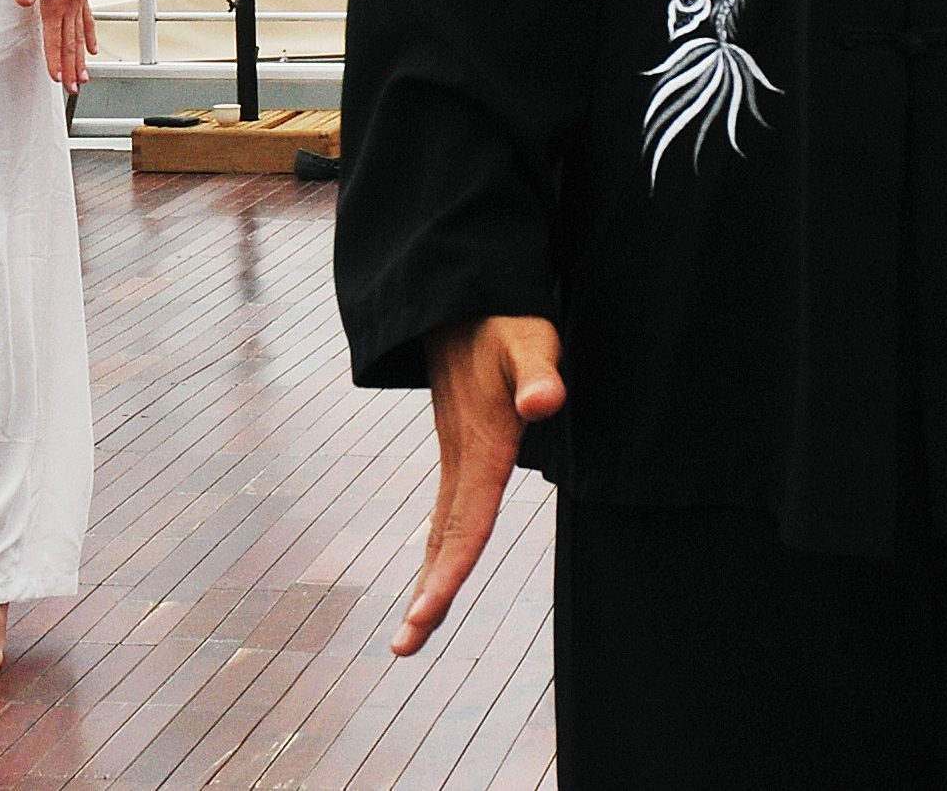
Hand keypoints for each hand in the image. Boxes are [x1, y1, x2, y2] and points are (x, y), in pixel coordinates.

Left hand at [14, 0, 98, 91]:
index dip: (55, 61)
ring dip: (81, 59)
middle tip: (75, 89)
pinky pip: (87, 22)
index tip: (58, 79)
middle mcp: (69, 9)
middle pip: (70, 45)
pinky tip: (92, 48)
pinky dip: (90, 37)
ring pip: (80, 38)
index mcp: (56, 6)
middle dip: (71, 69)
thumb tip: (21, 1)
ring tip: (84, 78)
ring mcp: (78, 4)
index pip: (54, 40)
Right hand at [394, 316, 564, 655]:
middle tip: (403, 651)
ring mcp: (456, 455)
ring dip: (429, 578)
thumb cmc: (503, 318)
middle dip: (427, 596)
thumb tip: (543, 403)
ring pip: (440, 529)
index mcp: (479, 449)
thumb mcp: (528, 339)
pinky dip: (438, 548)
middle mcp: (461, 460)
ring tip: (413, 629)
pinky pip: (447, 511)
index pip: (465, 524)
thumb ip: (538, 371)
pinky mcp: (460, 447)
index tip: (426, 616)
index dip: (449, 573)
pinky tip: (435, 564)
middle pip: (443, 541)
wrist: (459, 295)